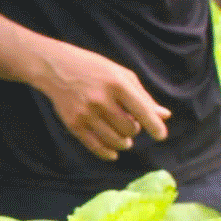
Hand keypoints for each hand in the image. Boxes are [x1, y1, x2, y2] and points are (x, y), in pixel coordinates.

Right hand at [36, 41, 169, 161]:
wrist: (55, 68)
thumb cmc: (94, 69)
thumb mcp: (121, 75)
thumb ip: (143, 96)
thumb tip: (164, 116)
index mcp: (117, 84)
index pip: (142, 111)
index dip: (155, 126)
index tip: (160, 136)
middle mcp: (101, 100)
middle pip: (130, 129)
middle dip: (134, 129)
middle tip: (129, 123)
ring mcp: (86, 113)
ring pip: (115, 140)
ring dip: (124, 142)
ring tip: (124, 138)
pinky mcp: (74, 124)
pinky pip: (96, 147)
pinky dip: (108, 153)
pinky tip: (114, 153)